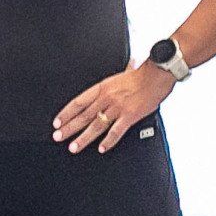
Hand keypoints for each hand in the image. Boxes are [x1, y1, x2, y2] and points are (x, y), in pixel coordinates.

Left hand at [53, 63, 173, 153]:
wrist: (158, 74)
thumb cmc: (143, 74)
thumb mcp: (121, 75)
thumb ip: (117, 80)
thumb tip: (125, 67)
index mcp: (102, 88)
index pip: (78, 102)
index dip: (65, 113)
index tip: (57, 122)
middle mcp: (107, 98)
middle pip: (83, 116)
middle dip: (69, 128)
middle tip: (58, 137)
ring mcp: (118, 108)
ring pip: (96, 126)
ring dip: (83, 138)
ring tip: (73, 147)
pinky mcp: (130, 116)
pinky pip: (116, 131)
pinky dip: (108, 141)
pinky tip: (101, 148)